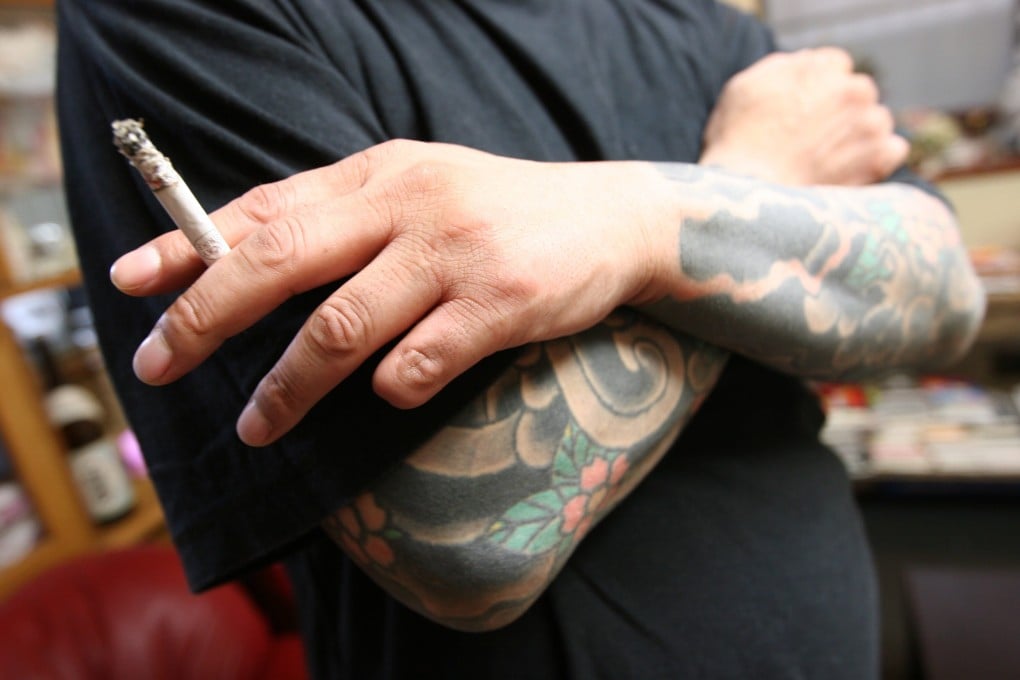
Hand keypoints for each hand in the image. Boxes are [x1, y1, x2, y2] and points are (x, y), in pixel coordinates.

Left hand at [112, 141, 675, 444]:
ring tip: (255, 425)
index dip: (190, 242)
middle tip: (159, 362)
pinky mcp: (502, 301)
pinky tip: (389, 398)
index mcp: (379, 173)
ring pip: (340, 327)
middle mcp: (409, 203)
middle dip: (206, 316)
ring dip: (287, 386)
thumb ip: (344, 219)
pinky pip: (421, 361)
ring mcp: (456, 252)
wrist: (614, 218)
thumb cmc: (499, 214)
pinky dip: (390, 390)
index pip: (265, 206)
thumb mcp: (418, 191)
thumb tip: (248, 262)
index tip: (131, 281)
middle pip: (282, 260)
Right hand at [699, 48, 908, 184]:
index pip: (834, 66)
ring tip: (827, 160)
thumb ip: (781, 67)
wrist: (750, 195)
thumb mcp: (744, 87)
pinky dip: (878, 158)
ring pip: (877, 120)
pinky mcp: (880, 158)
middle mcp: (853, 89)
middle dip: (841, 111)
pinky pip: (894, 149)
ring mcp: (870, 123)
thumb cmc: (737, 143)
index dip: (816, 90)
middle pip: (858, 92)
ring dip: (860, 135)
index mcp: (822, 66)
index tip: (802, 113)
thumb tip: (807, 61)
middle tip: (813, 140)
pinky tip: (850, 171)